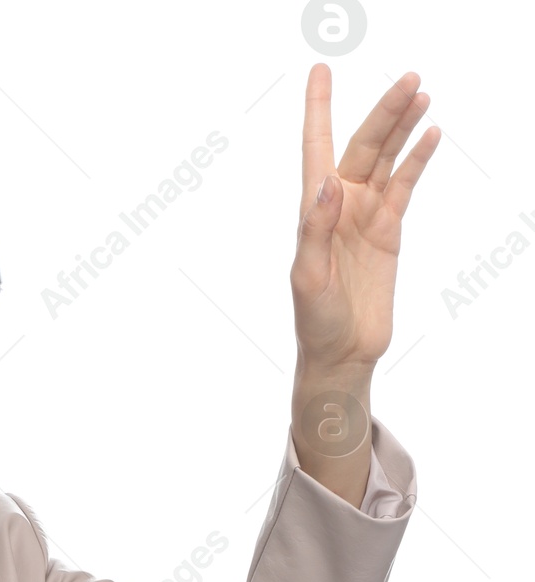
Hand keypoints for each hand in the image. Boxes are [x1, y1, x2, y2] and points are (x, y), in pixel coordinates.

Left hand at [290, 63, 439, 368]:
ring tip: (420, 93)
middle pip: (362, 146)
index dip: (318, 109)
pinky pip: (404, 185)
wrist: (342, 352)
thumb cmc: (315, 320)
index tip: (320, 71)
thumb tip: (326, 186)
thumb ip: (314, 230)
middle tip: (409, 78)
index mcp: (313, 211)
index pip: (315, 149)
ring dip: (402, 127)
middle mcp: (338, 205)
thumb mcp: (308, 277)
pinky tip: (430, 134)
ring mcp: (365, 214)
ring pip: (386, 159)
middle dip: (383, 112)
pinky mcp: (388, 230)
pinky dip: (417, 159)